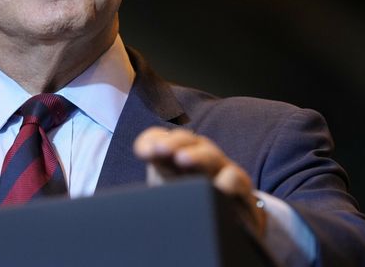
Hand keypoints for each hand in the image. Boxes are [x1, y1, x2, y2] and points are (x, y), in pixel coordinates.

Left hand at [133, 126, 266, 237]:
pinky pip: (236, 178)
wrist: (230, 226)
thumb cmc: (192, 204)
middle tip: (160, 150)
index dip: (151, 140)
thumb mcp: (166, 194)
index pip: (161, 139)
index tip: (142, 153)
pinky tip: (218, 186)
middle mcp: (198, 157)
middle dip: (173, 143)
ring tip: (182, 160)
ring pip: (210, 155)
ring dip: (196, 155)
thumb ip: (149, 188)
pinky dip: (227, 180)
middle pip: (187, 141)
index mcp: (175, 156)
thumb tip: (123, 202)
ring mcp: (220, 169)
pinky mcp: (240, 187)